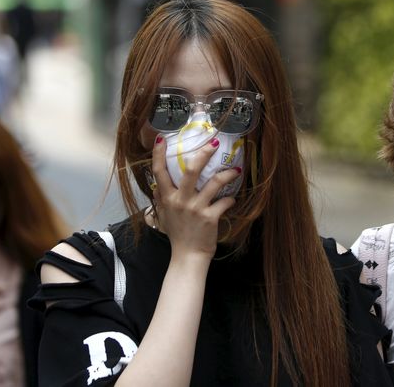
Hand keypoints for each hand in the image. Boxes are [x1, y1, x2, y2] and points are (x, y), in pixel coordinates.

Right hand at [151, 135, 238, 260]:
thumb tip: (157, 185)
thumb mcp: (164, 215)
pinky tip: (232, 199)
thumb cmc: (177, 235)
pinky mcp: (210, 218)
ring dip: (227, 174)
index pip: (159, 172)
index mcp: (167, 198)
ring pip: (214, 182)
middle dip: (203, 153)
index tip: (161, 138)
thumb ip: (161, 199)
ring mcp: (196, 208)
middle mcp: (180, 200)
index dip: (158, 154)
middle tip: (213, 143)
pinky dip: (230, 199)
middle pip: (191, 170)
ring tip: (236, 170)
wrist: (187, 256)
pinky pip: (224, 201)